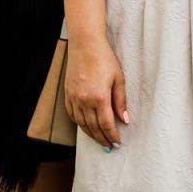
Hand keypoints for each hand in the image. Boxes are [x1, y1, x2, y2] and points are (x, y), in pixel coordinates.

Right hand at [65, 34, 129, 148]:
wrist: (85, 45)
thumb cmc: (104, 59)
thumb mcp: (118, 79)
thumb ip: (121, 101)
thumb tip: (125, 120)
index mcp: (99, 97)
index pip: (106, 124)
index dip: (112, 135)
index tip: (117, 143)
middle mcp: (84, 100)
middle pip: (93, 127)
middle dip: (102, 138)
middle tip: (109, 146)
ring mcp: (74, 98)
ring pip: (82, 123)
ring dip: (91, 134)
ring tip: (99, 140)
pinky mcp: (68, 94)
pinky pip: (72, 115)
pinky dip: (79, 124)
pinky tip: (85, 127)